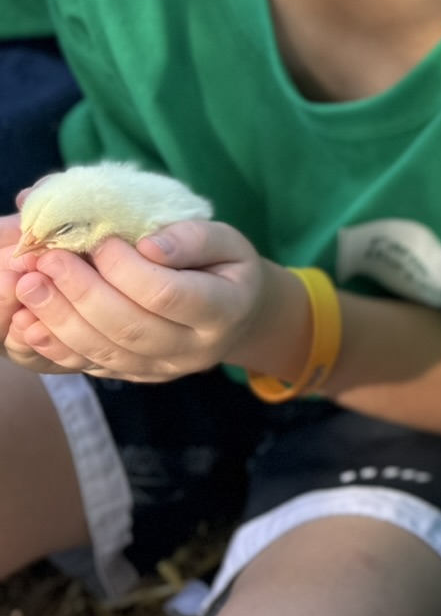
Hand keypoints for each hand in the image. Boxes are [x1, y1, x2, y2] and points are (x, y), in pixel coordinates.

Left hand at [2, 219, 295, 380]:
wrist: (237, 316)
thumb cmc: (227, 268)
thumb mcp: (227, 241)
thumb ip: (192, 238)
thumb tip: (147, 246)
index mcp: (225, 310)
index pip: (165, 294)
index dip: (125, 268)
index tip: (100, 240)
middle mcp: (194, 350)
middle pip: (128, 326)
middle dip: (81, 292)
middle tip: (46, 259)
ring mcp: (163, 369)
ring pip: (104, 350)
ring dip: (59, 318)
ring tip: (30, 284)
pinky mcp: (135, 377)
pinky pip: (90, 367)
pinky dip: (54, 346)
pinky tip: (29, 321)